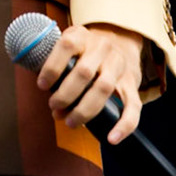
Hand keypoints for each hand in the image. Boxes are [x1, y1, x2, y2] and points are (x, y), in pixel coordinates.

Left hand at [36, 23, 145, 144]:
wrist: (118, 42)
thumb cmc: (83, 53)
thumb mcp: (68, 49)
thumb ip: (57, 71)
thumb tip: (54, 108)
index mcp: (82, 36)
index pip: (67, 46)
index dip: (52, 67)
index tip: (42, 86)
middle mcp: (102, 48)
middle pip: (84, 72)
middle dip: (66, 94)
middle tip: (54, 107)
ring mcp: (119, 65)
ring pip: (104, 88)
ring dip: (84, 110)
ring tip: (70, 122)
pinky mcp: (132, 83)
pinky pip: (133, 106)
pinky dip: (123, 125)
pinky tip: (112, 138)